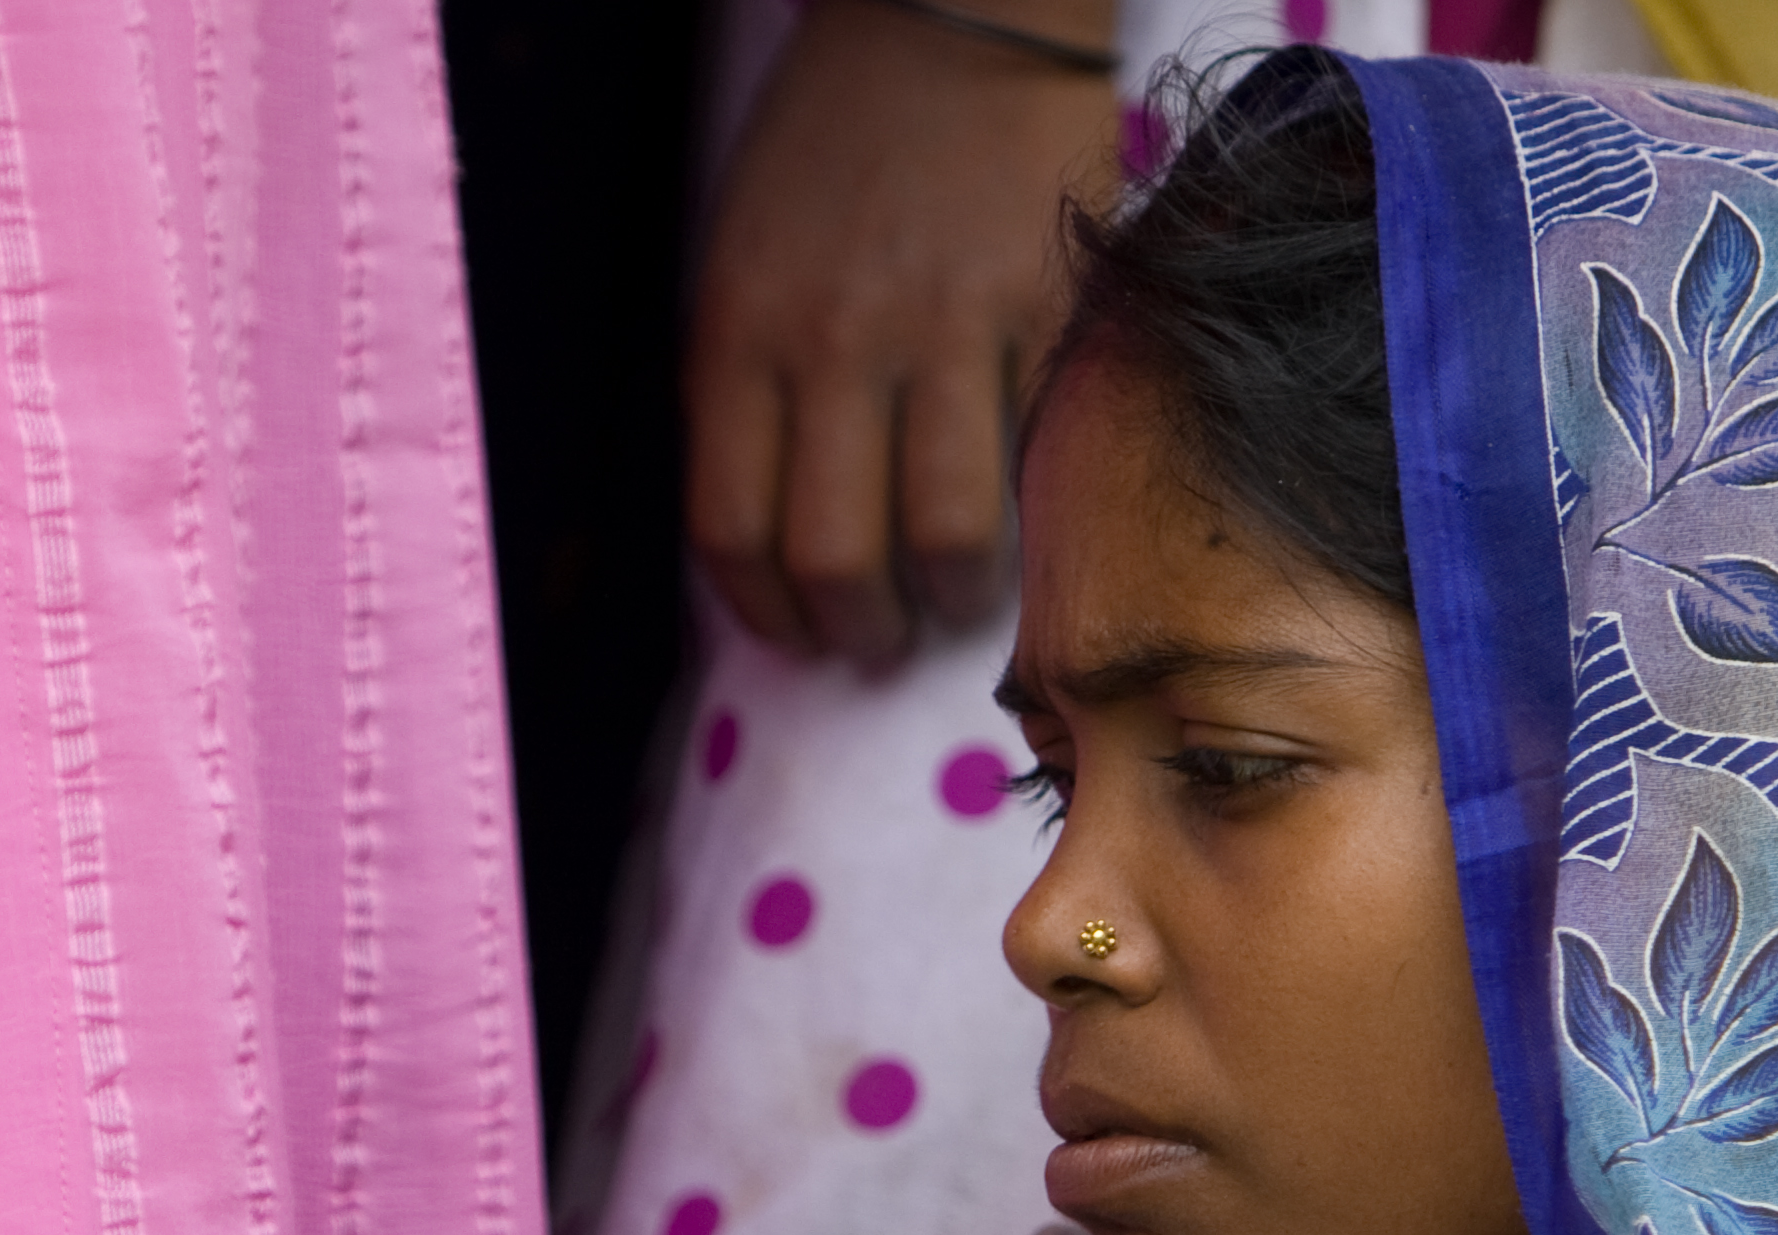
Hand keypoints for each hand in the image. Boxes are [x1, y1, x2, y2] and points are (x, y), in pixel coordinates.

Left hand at [687, 0, 1118, 660]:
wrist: (954, 20)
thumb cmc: (837, 145)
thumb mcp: (743, 259)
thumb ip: (748, 388)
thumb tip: (777, 533)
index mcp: (740, 329)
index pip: (732, 530)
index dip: (769, 612)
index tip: (800, 631)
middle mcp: (833, 341)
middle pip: (835, 557)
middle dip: (861, 628)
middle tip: (884, 631)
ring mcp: (947, 332)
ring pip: (945, 538)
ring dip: (953, 599)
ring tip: (959, 595)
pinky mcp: (1045, 317)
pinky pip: (1036, 461)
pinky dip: (1031, 514)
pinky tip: (1022, 518)